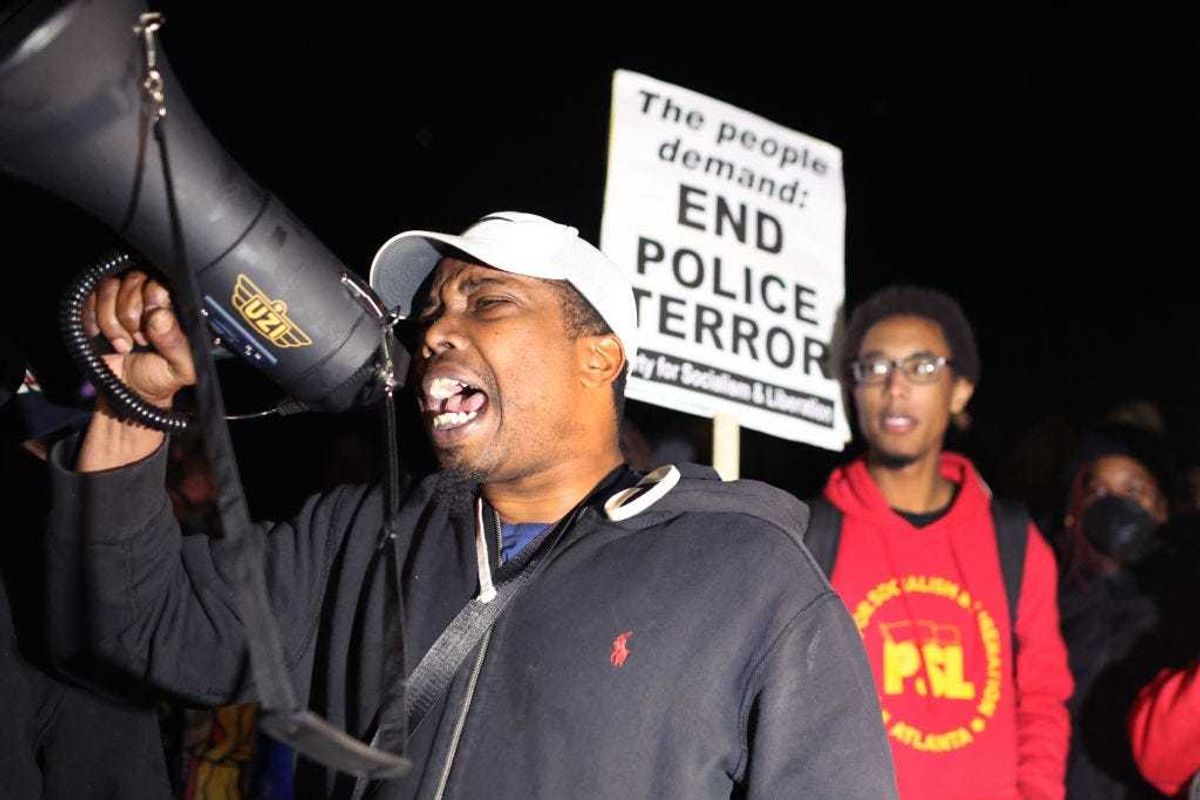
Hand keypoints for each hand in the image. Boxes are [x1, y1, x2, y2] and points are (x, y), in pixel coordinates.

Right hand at [83, 271, 195, 407]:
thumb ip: (177, 344)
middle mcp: (148, 299)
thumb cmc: (158, 378)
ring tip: (124, 344)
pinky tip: (104, 338)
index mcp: (173, 308)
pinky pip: (90, 297)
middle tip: (139, 340)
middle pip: (133, 280)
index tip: (151, 330)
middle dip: (131, 315)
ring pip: (110, 286)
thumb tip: (160, 315)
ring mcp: (121, 301)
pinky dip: (94, 320)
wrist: (127, 392)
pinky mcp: (98, 308)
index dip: (152, 302)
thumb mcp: (180, 369)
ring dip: (112, 321)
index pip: (160, 282)